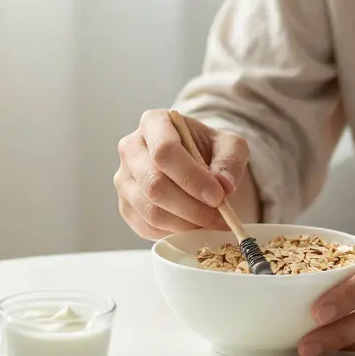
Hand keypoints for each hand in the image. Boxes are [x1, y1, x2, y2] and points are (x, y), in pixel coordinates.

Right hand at [115, 109, 251, 239]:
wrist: (195, 164)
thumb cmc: (209, 150)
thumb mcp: (230, 146)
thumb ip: (230, 161)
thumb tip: (224, 186)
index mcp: (154, 123)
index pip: (164, 151)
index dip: (191, 177)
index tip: (218, 196)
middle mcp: (131, 148)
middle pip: (154, 184)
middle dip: (192, 207)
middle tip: (220, 218)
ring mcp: (124, 179)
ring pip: (150, 211)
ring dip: (186, 224)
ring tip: (211, 223)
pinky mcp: (125, 206)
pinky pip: (147, 227)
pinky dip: (174, 232)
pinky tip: (194, 226)